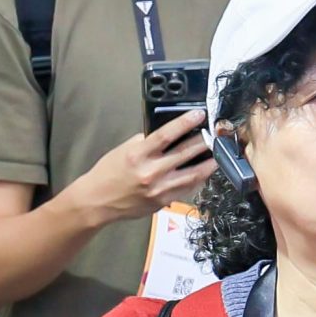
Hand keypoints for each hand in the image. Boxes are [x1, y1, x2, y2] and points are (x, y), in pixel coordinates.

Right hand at [72, 112, 214, 225]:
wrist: (97, 201)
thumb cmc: (107, 174)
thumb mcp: (122, 151)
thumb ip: (145, 142)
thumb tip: (166, 135)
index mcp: (137, 155)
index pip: (166, 135)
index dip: (185, 122)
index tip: (199, 114)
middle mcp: (150, 172)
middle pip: (185, 152)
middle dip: (204, 141)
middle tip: (214, 133)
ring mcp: (159, 188)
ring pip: (194, 173)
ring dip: (209, 162)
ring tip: (218, 153)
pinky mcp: (164, 201)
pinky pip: (188, 188)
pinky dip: (199, 178)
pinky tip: (205, 172)